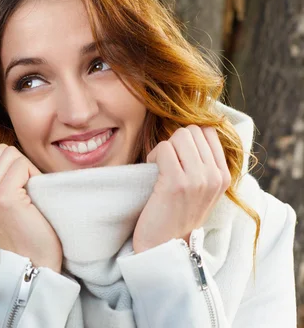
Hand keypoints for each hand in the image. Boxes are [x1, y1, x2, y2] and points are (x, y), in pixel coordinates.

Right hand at [0, 144, 62, 272]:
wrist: (34, 263)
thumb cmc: (26, 233)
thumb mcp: (2, 206)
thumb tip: (10, 153)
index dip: (14, 167)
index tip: (20, 192)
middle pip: (2, 150)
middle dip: (20, 165)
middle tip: (28, 191)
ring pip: (11, 154)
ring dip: (28, 170)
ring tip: (30, 195)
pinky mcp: (4, 197)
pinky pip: (21, 164)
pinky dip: (34, 175)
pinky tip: (34, 198)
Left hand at [133, 125, 230, 253]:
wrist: (165, 246)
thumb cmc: (176, 214)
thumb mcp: (200, 189)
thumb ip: (202, 164)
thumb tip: (191, 130)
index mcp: (224, 176)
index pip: (208, 132)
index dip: (187, 140)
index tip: (178, 159)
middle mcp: (216, 176)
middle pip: (192, 131)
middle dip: (174, 143)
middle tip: (166, 164)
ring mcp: (199, 179)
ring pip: (180, 136)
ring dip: (164, 149)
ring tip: (160, 169)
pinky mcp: (177, 183)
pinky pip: (165, 148)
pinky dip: (154, 156)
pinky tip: (153, 172)